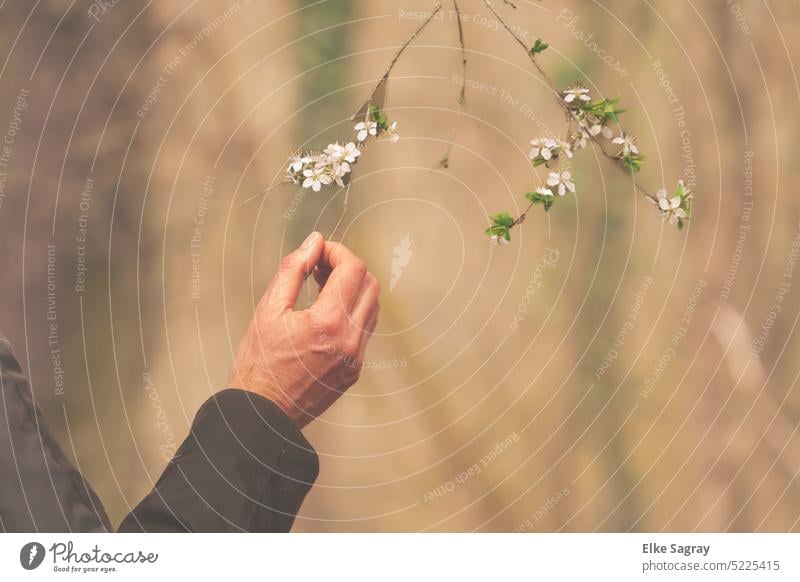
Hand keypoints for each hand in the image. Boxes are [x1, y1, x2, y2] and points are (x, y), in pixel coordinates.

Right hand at [227, 232, 380, 427]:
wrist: (260, 414)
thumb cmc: (257, 362)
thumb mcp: (268, 309)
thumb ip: (294, 269)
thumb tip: (315, 241)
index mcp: (328, 323)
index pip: (353, 269)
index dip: (337, 251)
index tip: (318, 252)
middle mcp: (350, 341)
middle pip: (370, 284)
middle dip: (348, 267)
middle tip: (320, 267)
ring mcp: (356, 358)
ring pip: (372, 307)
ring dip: (353, 289)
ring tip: (321, 286)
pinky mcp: (355, 370)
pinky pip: (365, 329)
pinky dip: (352, 311)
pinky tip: (326, 312)